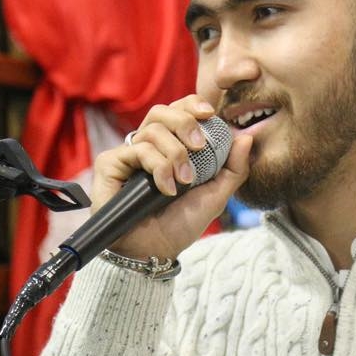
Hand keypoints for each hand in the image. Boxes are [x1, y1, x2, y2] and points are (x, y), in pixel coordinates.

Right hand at [97, 95, 252, 260]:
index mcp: (170, 146)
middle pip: (161, 111)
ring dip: (175, 154)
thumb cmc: (180, 224)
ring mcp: (127, 154)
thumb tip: (246, 136)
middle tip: (199, 146)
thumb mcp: (215, 195)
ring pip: (152, 130)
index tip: (210, 113)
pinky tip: (165, 189)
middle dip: (185, 122)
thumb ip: (233, 168)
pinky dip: (157, 167)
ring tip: (183, 181)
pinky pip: (136, 149)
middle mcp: (147, 146)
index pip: (178, 111)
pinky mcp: (110, 164)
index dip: (192, 104)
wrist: (154, 250)